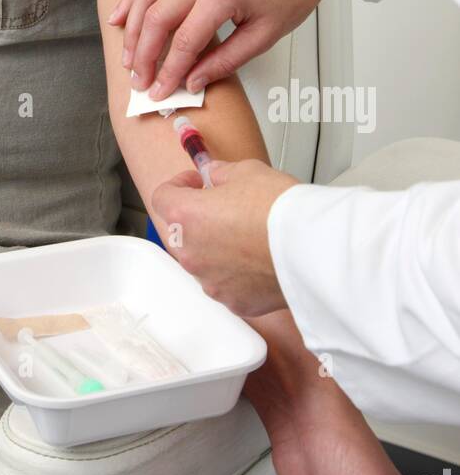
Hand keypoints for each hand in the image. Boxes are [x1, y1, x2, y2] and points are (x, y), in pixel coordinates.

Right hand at [108, 0, 335, 97]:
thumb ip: (224, 61)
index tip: (160, 93)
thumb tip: (192, 81)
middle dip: (143, 56)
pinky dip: (131, 1)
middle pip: (156, 20)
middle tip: (140, 83)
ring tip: (128, 60)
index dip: (169, 72)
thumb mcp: (263, 37)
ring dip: (132, 31)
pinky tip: (118, 19)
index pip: (184, 42)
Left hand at [151, 157, 299, 314]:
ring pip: (203, 261)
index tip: (195, 183)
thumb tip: (214, 175)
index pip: (162, 196)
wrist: (312, 249)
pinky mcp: (234, 302)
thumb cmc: (280, 211)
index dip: (178, 185)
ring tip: (246, 236)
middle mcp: (191, 253)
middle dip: (197, 219)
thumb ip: (221, 173)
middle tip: (224, 208)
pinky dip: (236, 274)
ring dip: (215, 249)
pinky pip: (226, 284)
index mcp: (186, 216)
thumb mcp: (248, 171)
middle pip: (180, 232)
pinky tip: (258, 260)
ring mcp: (210, 282)